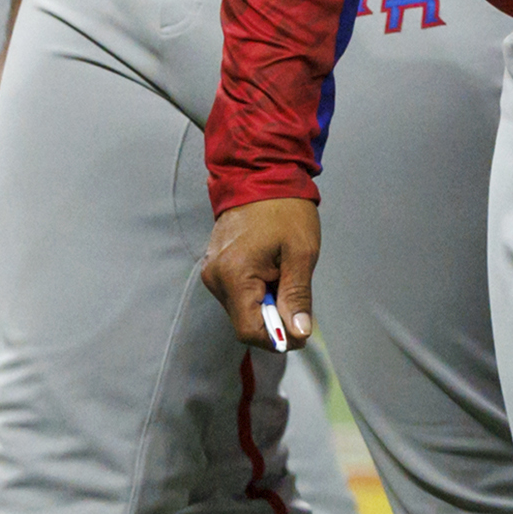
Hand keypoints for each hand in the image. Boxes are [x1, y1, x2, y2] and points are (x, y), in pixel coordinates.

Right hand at [202, 198, 319, 347]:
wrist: (261, 174)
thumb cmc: (285, 210)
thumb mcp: (301, 254)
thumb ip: (297, 297)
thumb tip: (298, 333)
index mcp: (235, 275)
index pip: (249, 331)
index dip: (277, 339)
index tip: (300, 331)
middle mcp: (215, 277)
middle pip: (244, 323)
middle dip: (274, 319)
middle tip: (296, 297)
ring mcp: (211, 271)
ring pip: (241, 310)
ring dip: (266, 304)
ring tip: (282, 273)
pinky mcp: (214, 266)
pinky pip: (236, 294)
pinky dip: (257, 292)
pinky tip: (271, 270)